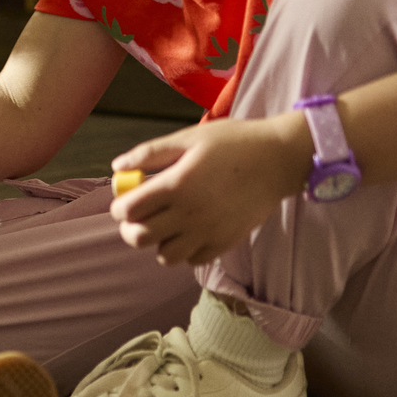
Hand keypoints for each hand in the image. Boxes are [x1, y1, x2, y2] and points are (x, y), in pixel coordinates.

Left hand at [109, 114, 310, 267]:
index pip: (128, 210)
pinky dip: (185, 249)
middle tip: (139, 215)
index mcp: (176, 185)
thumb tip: (117, 167)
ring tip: (166, 224)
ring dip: (158, 242)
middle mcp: (190, 214)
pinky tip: (190, 230)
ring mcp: (209, 232)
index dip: (119, 206)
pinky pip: (193, 259)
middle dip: (131, 228)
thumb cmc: (233, 143)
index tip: (126, 199)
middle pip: (139, 238)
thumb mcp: (189, 138)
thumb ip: (150, 153)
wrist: (279, 160)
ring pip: (165, 256)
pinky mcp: (226, 242)